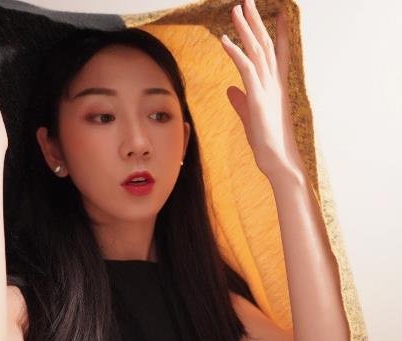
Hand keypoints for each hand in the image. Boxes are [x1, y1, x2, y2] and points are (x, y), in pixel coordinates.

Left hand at [220, 0, 305, 183]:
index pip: (277, 54)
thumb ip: (241, 101)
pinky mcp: (258, 98)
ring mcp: (268, 89)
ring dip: (245, 29)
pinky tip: (224, 40)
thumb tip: (230, 89)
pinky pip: (245, 69)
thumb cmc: (268, 143)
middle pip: (265, 45)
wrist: (279, 161)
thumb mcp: (250, 118)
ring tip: (237, 8)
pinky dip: (235, 53)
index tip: (278, 13)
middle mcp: (275, 84)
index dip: (278, 32)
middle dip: (257, 22)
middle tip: (249, 1)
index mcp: (276, 88)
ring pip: (257, 51)